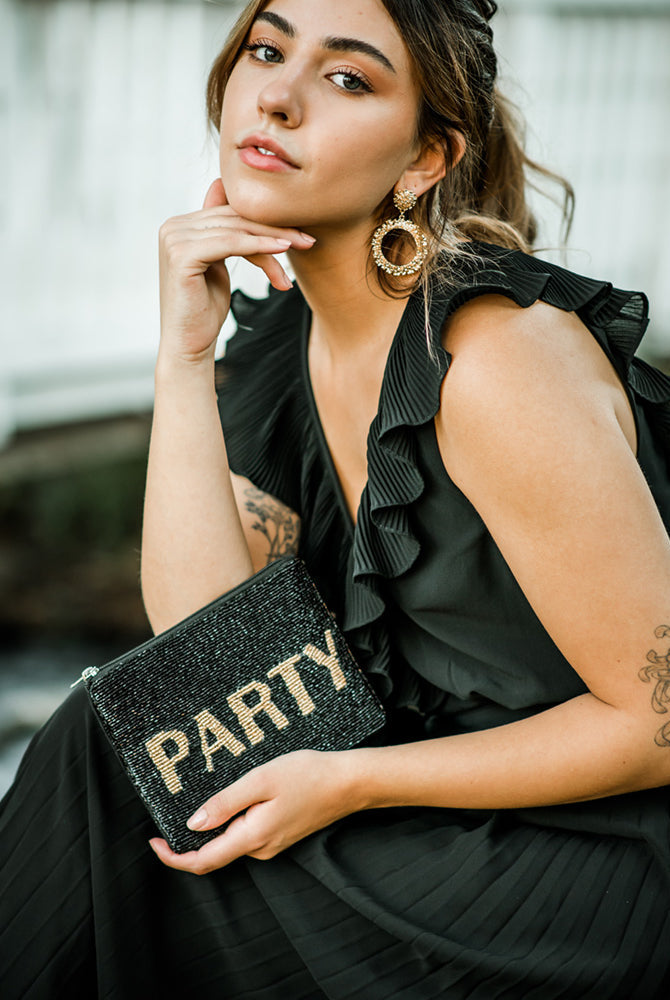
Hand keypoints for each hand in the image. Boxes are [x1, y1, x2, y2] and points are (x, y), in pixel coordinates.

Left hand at [149, 748, 359, 874]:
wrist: (348, 783)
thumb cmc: (307, 775)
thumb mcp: (260, 780)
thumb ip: (225, 802)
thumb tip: (192, 824)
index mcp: (252, 837)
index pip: (202, 861)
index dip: (173, 857)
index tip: (153, 842)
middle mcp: (260, 848)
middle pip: (213, 854)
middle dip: (187, 841)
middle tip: (166, 815)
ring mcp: (271, 844)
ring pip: (229, 842)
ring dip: (209, 829)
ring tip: (199, 799)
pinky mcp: (279, 834)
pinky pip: (244, 835)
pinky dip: (228, 823)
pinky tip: (228, 801)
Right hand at [158, 179, 315, 361]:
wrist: (188, 346)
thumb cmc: (206, 311)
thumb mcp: (219, 267)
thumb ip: (226, 238)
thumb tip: (248, 212)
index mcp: (180, 226)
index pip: (230, 214)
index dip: (267, 221)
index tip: (301, 232)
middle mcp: (173, 227)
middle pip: (234, 220)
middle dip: (275, 228)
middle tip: (308, 239)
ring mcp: (174, 239)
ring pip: (236, 231)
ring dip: (274, 238)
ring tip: (303, 246)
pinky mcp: (182, 254)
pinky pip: (230, 243)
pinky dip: (259, 246)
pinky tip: (282, 249)